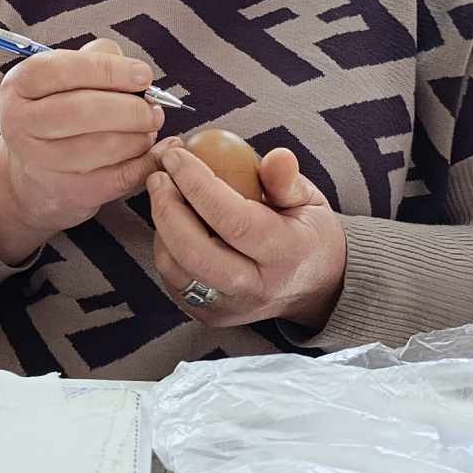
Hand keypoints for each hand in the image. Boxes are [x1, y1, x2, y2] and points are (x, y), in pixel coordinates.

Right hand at [0, 38, 164, 264]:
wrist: (36, 172)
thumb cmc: (60, 110)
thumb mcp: (67, 76)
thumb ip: (99, 59)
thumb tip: (137, 74)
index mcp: (20, 84)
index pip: (62, 70)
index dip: (109, 70)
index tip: (144, 75)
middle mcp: (20, 123)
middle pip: (82, 111)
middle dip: (130, 109)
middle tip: (153, 110)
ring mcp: (39, 162)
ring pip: (103, 147)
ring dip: (138, 137)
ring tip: (147, 130)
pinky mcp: (66, 192)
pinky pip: (117, 178)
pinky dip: (143, 163)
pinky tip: (150, 152)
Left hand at [147, 141, 346, 331]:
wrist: (314, 287)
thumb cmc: (306, 233)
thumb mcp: (309, 201)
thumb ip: (288, 179)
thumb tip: (278, 156)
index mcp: (285, 254)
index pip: (233, 220)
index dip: (197, 185)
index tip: (176, 156)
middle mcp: (257, 287)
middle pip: (195, 252)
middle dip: (167, 209)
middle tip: (158, 175)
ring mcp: (231, 307)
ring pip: (177, 269)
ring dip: (160, 227)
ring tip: (163, 193)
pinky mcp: (211, 316)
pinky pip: (174, 281)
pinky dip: (164, 247)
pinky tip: (171, 221)